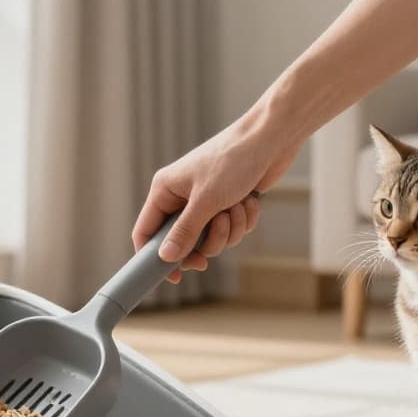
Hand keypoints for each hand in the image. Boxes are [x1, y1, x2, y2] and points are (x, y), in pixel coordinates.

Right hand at [133, 118, 300, 282]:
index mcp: (165, 190)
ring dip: (229, 230)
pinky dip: (243, 220)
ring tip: (236, 206)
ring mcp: (207, 201)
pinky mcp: (229, 204)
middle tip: (218, 231)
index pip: (146, 231)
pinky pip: (232, 230)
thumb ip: (184, 232)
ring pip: (211, 239)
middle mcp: (182, 197)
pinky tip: (249, 200)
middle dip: (206, 241)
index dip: (154, 257)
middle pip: (184, 242)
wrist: (271, 139)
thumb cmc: (233, 160)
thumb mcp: (206, 200)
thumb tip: (165, 257)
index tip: (174, 277)